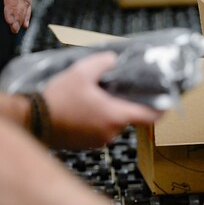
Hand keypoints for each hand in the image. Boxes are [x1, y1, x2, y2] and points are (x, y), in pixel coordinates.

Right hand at [42, 51, 161, 149]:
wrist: (34, 121)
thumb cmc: (58, 100)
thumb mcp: (80, 73)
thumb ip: (102, 63)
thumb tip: (113, 59)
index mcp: (116, 116)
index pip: (150, 117)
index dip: (161, 110)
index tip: (167, 104)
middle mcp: (112, 132)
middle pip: (128, 117)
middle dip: (123, 104)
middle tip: (115, 91)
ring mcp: (100, 140)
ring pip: (112, 123)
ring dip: (108, 112)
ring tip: (94, 99)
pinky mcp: (88, 144)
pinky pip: (99, 130)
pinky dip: (96, 120)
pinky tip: (84, 109)